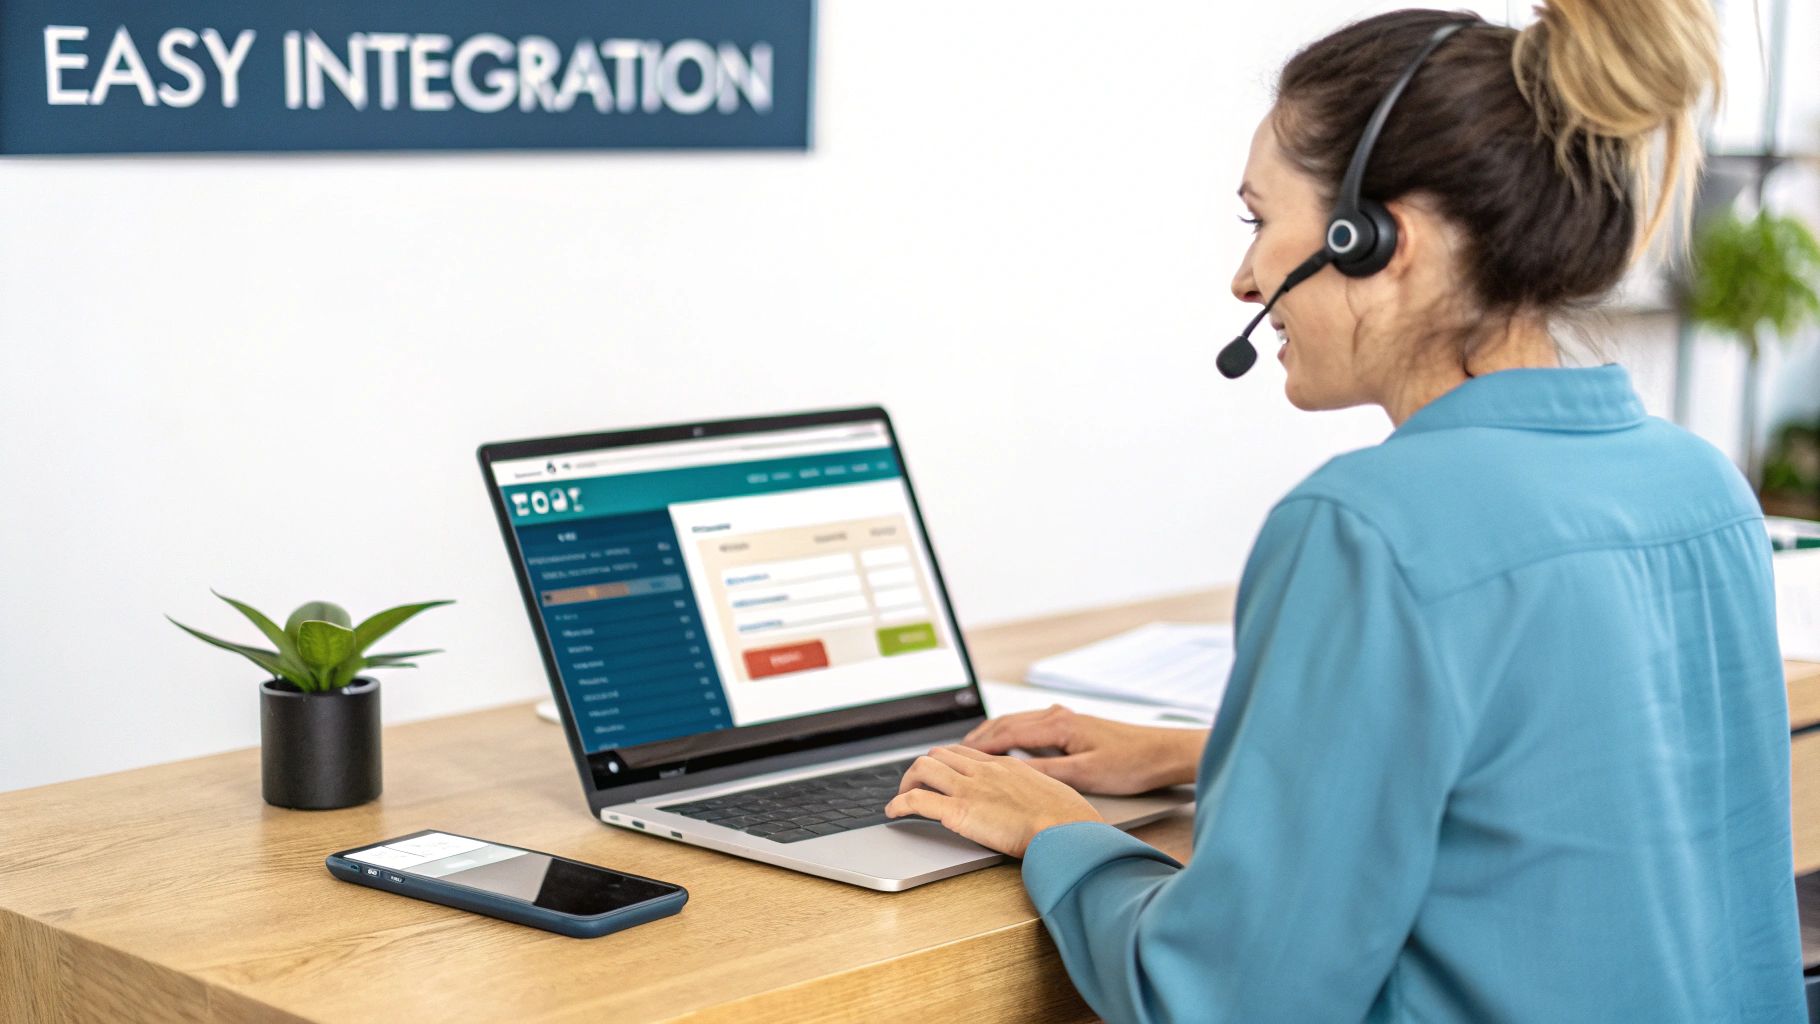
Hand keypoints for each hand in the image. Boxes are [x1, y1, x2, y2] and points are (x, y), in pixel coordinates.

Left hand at [886, 745, 1102, 856]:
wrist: (1067, 830)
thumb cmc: (1068, 819)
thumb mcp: (1050, 792)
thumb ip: (1032, 791)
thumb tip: (1034, 801)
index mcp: (1005, 766)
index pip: (965, 751)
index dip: (947, 760)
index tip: (941, 772)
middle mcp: (984, 770)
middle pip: (940, 754)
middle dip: (923, 768)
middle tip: (917, 784)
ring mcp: (970, 788)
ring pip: (924, 767)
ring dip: (907, 781)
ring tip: (901, 797)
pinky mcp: (959, 811)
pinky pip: (917, 799)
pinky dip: (898, 803)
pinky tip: (893, 812)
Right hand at [961, 705, 1207, 795]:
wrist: (1164, 752)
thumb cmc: (1131, 763)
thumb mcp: (1085, 775)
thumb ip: (1046, 773)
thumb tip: (1010, 774)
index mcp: (1057, 725)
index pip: (1005, 734)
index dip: (978, 747)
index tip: (954, 757)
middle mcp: (1058, 716)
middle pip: (1006, 723)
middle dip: (979, 737)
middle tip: (953, 752)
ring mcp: (1067, 719)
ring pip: (1019, 723)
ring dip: (994, 734)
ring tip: (974, 749)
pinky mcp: (1076, 726)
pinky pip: (1033, 727)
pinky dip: (1013, 736)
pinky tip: (1013, 748)